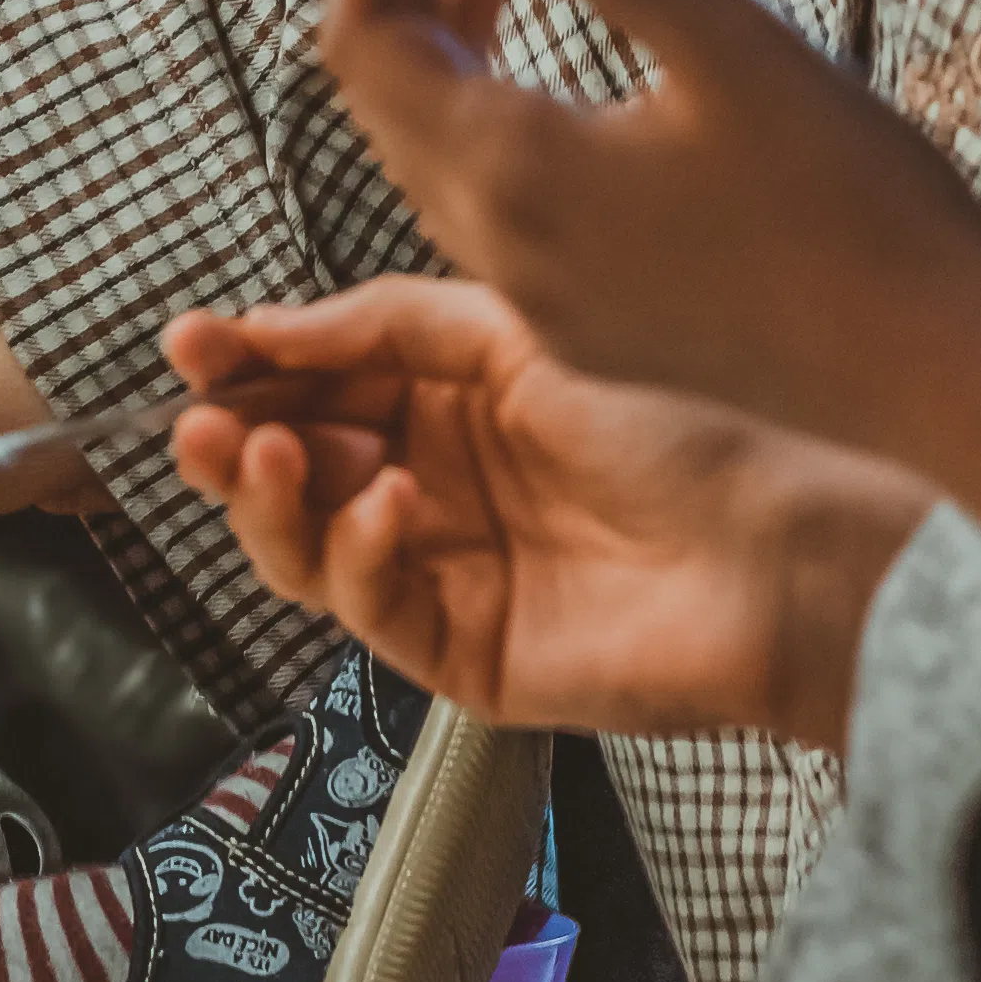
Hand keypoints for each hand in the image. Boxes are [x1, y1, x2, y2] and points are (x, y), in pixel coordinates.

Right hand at [160, 274, 914, 747]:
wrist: (789, 541)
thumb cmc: (693, 420)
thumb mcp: (520, 329)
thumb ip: (383, 326)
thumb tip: (263, 332)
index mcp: (456, 400)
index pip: (317, 382)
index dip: (249, 364)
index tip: (191, 343)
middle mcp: (443, 485)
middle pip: (294, 470)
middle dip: (236, 438)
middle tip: (204, 416)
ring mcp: (450, 573)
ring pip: (306, 548)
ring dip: (269, 500)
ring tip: (269, 453)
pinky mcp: (465, 655)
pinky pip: (373, 610)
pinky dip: (355, 558)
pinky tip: (385, 511)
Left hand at [310, 0, 980, 547]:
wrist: (945, 373)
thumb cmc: (852, 197)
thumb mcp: (711, 28)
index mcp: (512, 174)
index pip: (362, 36)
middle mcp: (500, 254)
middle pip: (383, 92)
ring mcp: (544, 306)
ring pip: (434, 152)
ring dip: (444, 39)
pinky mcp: (596, 332)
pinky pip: (491, 208)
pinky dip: (492, 113)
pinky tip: (560, 66)